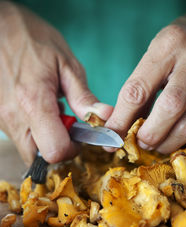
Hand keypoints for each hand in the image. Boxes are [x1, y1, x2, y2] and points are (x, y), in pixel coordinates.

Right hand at [0, 2, 112, 164]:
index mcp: (34, 104)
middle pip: (39, 158)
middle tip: (64, 124)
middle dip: (57, 147)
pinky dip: (33, 132)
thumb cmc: (33, 40)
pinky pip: (19, 137)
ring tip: (50, 112)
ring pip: (28, 149)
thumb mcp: (66, 64)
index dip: (71, 148)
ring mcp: (2, 120)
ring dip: (44, 139)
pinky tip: (36, 109)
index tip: (77, 134)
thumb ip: (83, 97)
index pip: (55, 151)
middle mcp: (14, 118)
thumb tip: (104, 117)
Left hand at [105, 6, 185, 152]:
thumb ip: (140, 91)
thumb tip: (120, 128)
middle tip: (139, 143)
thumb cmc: (176, 49)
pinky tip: (171, 137)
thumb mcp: (154, 60)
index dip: (121, 121)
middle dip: (150, 134)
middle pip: (169, 107)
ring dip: (167, 142)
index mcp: (167, 46)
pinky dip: (182, 138)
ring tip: (155, 144)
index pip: (137, 91)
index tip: (112, 138)